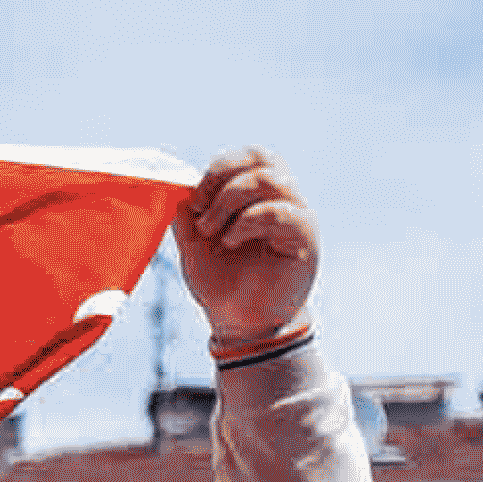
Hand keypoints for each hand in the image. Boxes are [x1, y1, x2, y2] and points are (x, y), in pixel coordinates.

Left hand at [174, 148, 316, 346]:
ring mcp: (296, 215)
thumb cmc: (222, 283)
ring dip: (231, 199)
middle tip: (200, 205)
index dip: (219, 167)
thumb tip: (177, 189)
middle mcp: (281, 199)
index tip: (193, 198)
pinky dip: (248, 221)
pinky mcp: (304, 236)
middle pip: (263, 158)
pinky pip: (281, 211)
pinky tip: (230, 241)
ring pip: (272, 179)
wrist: (242, 324)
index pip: (248, 157)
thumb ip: (185, 218)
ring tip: (211, 230)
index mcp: (256, 195)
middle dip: (223, 175)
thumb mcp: (192, 247)